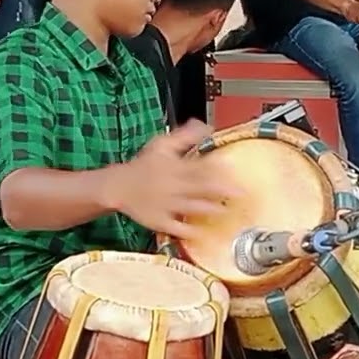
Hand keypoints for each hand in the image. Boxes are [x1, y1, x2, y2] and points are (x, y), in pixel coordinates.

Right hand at [107, 121, 239, 239]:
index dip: (217, 168)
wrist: (118, 186)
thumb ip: (186, 135)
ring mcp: (166, 205)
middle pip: (199, 188)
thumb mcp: (162, 145)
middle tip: (241, 193)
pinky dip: (190, 230)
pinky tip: (204, 232)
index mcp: (174, 167)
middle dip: (221, 190)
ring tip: (226, 211)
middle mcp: (171, 186)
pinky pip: (176, 227)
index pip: (199, 167)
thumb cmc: (144, 164)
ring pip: (191, 207)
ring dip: (209, 209)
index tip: (233, 170)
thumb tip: (206, 126)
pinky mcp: (160, 221)